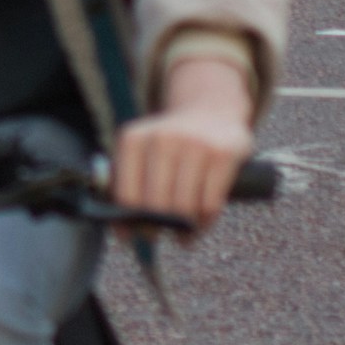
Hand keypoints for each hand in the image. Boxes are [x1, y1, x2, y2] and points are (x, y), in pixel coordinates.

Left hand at [111, 54, 256, 232]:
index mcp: (133, 139)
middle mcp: (162, 138)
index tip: (135, 234)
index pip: (126, 195)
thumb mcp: (141, 152)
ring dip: (184, 229)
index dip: (130, 222)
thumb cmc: (170, 145)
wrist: (209, 110)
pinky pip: (210, 205)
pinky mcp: (223, 154)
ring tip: (184, 232)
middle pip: (156, 204)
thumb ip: (126, 187)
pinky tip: (201, 222)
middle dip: (159, 226)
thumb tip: (122, 234)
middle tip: (163, 233)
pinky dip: (205, 222)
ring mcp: (195, 144)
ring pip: (184, 208)